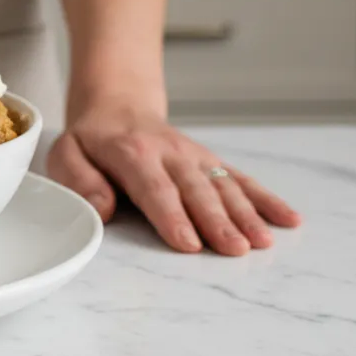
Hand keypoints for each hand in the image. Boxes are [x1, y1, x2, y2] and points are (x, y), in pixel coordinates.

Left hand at [48, 99, 299, 254]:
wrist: (118, 106)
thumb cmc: (91, 140)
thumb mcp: (66, 153)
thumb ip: (79, 179)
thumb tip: (103, 208)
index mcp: (132, 153)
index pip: (155, 188)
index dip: (172, 216)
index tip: (189, 243)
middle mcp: (170, 154)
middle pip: (196, 190)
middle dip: (217, 220)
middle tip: (234, 249)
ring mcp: (195, 157)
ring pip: (224, 185)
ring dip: (246, 214)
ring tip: (263, 241)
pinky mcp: (211, 163)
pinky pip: (241, 179)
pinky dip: (266, 198)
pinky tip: (289, 219)